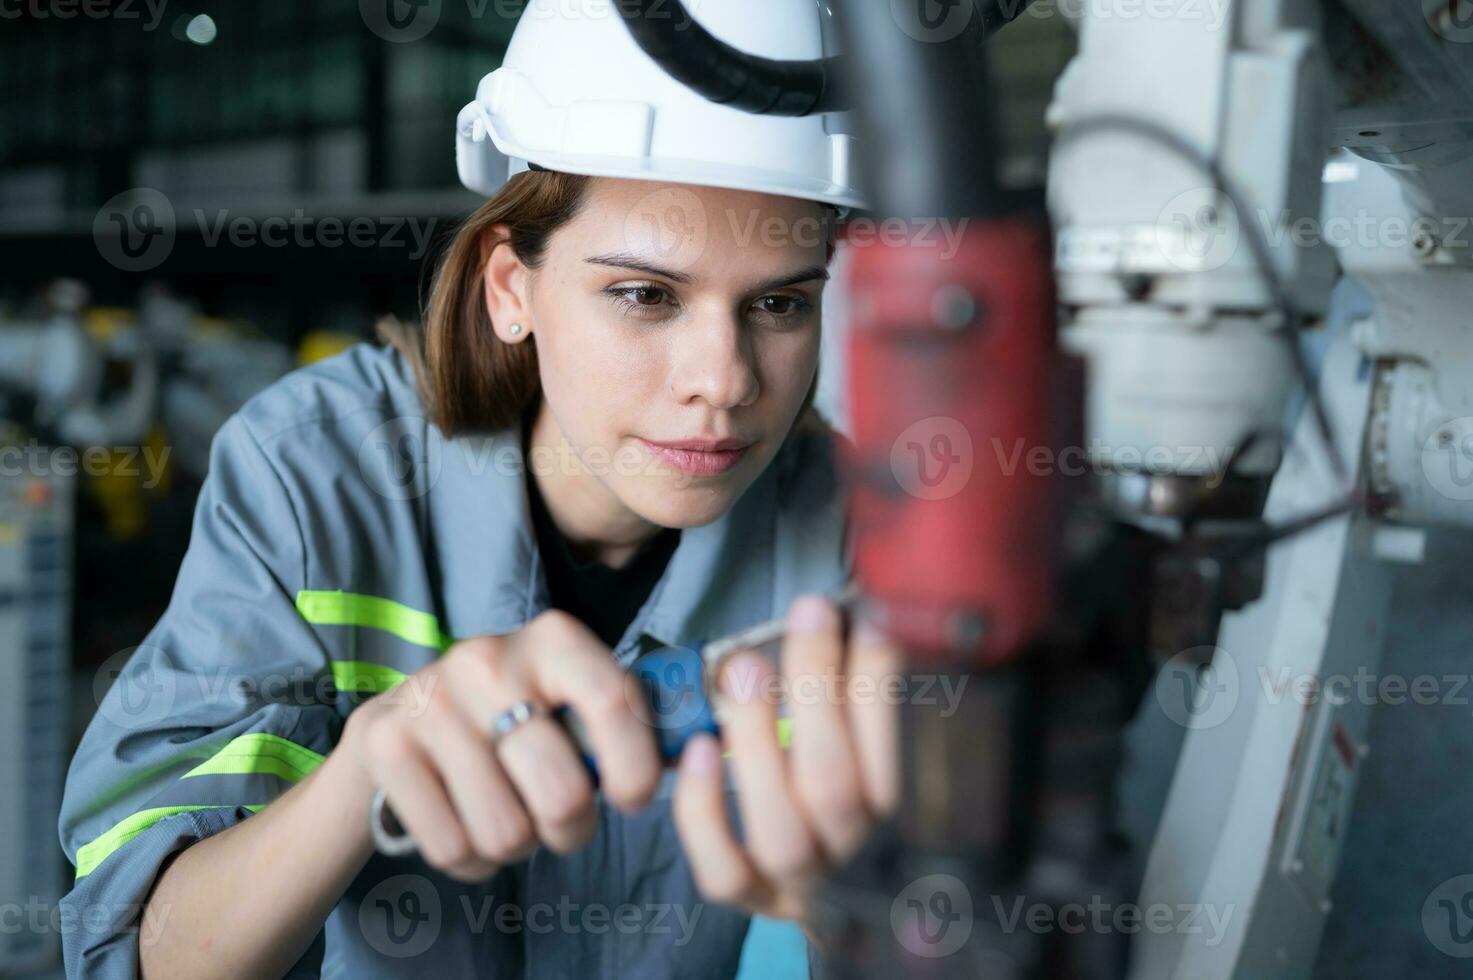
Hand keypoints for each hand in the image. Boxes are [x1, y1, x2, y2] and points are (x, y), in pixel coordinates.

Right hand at [342, 609, 661, 880]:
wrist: (398, 726)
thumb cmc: (511, 719)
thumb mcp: (568, 700)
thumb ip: (625, 722)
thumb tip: (696, 752)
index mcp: (553, 640)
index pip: (613, 701)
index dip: (636, 768)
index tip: (632, 798)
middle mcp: (489, 660)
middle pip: (562, 792)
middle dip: (571, 826)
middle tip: (561, 818)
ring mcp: (431, 701)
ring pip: (507, 831)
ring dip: (517, 845)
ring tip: (509, 814)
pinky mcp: (384, 745)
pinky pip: (453, 847)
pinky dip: (471, 860)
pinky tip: (466, 824)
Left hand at [672, 594, 900, 927]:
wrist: (842, 880)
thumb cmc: (852, 777)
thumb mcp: (874, 733)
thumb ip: (867, 685)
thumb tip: (855, 610)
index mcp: (902, 809)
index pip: (899, 751)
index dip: (881, 683)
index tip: (865, 621)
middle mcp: (856, 850)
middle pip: (833, 785)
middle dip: (817, 689)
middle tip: (807, 617)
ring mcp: (804, 880)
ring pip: (781, 830)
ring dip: (758, 740)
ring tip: (745, 667)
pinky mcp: (752, 897)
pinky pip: (724, 871)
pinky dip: (705, 809)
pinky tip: (697, 749)